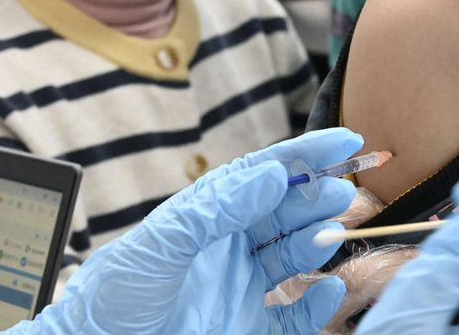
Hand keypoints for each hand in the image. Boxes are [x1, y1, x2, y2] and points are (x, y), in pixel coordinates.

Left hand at [7, 128, 362, 334]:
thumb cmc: (114, 296)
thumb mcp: (163, 242)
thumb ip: (219, 208)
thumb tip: (274, 173)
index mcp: (207, 215)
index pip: (263, 174)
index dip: (304, 155)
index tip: (344, 141)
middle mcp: (228, 246)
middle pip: (284, 211)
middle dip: (315, 197)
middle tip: (339, 193)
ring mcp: (240, 287)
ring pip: (293, 256)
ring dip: (316, 241)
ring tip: (330, 232)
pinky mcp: (249, 329)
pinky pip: (294, 315)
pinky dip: (317, 303)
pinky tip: (328, 288)